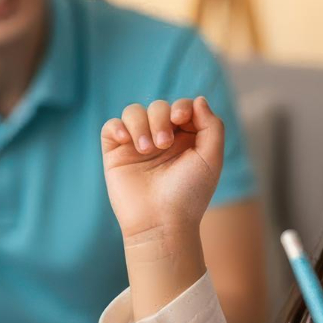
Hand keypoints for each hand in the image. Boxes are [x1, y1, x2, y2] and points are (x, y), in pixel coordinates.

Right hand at [102, 97, 223, 248]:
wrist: (160, 222)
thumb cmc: (189, 193)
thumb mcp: (211, 158)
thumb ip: (211, 125)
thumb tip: (198, 99)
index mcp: (186, 138)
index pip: (182, 107)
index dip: (181, 107)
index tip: (181, 119)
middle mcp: (162, 138)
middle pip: (158, 106)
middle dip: (161, 118)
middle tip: (163, 144)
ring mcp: (137, 145)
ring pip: (134, 112)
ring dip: (141, 123)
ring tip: (146, 148)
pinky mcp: (116, 154)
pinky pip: (111, 126)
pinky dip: (117, 126)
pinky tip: (126, 140)